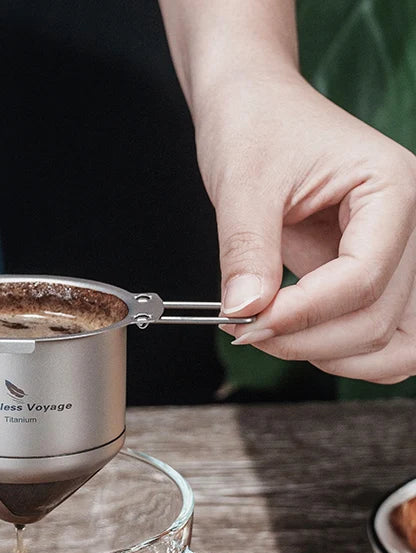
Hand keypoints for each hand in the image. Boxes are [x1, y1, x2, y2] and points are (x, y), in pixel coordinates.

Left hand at [199, 72, 415, 382]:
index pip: (363, 278)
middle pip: (380, 318)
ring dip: (331, 356)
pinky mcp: (372, 272)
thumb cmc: (254, 126)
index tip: (246, 323)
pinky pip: (381, 331)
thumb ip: (247, 250)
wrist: (254, 106)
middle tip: (245, 331)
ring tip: (269, 337)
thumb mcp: (243, 184)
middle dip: (308, 341)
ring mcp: (396, 253)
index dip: (303, 313)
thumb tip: (245, 312)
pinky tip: (296, 339)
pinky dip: (344, 350)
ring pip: (394, 339)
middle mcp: (409, 224)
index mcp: (392, 189)